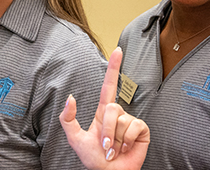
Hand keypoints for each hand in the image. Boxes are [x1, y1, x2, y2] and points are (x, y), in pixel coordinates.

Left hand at [59, 47, 149, 169]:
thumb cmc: (93, 158)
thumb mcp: (75, 139)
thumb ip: (68, 119)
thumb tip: (71, 98)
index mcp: (102, 112)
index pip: (108, 86)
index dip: (113, 68)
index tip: (118, 51)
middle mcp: (117, 114)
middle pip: (111, 108)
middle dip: (106, 130)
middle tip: (105, 146)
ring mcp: (130, 121)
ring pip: (121, 119)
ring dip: (115, 138)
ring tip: (114, 149)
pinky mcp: (141, 130)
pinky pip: (134, 127)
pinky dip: (127, 140)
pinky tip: (125, 148)